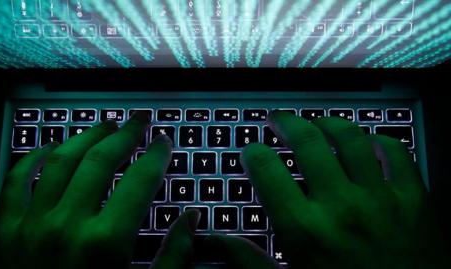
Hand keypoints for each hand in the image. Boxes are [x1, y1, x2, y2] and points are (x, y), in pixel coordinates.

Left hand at [0, 112, 199, 268]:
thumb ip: (173, 258)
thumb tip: (191, 220)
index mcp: (105, 243)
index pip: (140, 180)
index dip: (156, 155)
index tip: (164, 143)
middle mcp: (67, 225)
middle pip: (101, 160)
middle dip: (125, 134)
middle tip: (138, 121)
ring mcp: (31, 225)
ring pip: (60, 160)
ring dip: (85, 136)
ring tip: (104, 126)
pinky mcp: (6, 231)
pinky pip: (16, 180)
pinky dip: (34, 158)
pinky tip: (51, 147)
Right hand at [209, 111, 449, 268]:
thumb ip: (249, 261)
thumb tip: (216, 240)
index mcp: (304, 230)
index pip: (266, 169)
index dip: (253, 153)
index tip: (251, 151)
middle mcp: (340, 206)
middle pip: (306, 141)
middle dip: (286, 123)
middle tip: (278, 119)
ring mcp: (380, 199)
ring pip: (350, 138)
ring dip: (328, 123)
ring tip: (317, 122)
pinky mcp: (415, 200)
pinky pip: (396, 152)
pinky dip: (378, 140)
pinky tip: (366, 141)